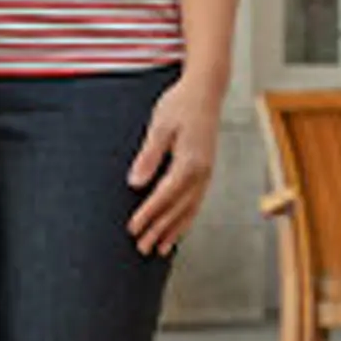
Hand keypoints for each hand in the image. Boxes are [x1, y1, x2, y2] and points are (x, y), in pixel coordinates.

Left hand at [127, 73, 221, 255]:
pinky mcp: (206, 171)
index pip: (165, 195)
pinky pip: (196, 201)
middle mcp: (202, 172)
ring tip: (160, 249)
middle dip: (159, 229)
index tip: (133, 228)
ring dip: (174, 230)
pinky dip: (187, 219)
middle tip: (142, 247)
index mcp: (190, 162)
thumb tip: (136, 183)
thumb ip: (149, 156)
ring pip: (190, 209)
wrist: (205, 91)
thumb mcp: (160, 126)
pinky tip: (178, 229)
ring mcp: (207, 173)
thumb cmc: (180, 105)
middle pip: (178, 208)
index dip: (148, 214)